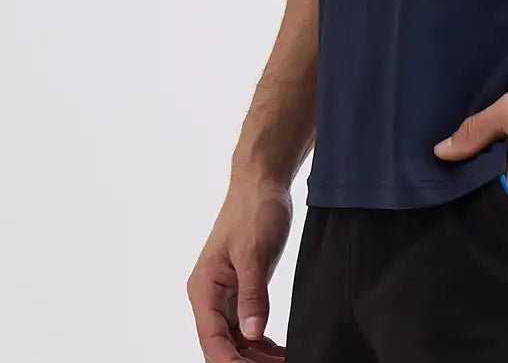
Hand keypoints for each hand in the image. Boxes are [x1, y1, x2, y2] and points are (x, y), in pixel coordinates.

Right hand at [186, 174, 291, 361]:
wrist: (262, 182)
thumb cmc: (254, 209)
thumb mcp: (256, 253)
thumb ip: (253, 295)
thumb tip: (252, 334)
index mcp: (204, 288)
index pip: (212, 339)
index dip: (231, 362)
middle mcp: (210, 296)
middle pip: (223, 345)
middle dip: (248, 361)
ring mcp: (225, 294)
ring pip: (236, 339)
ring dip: (256, 355)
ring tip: (283, 361)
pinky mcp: (241, 288)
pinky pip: (247, 324)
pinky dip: (261, 340)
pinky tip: (278, 351)